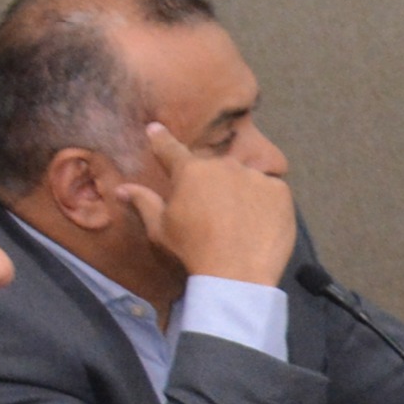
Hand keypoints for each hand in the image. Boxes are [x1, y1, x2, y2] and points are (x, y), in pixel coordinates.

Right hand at [113, 122, 295, 286]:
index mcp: (190, 171)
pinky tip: (258, 223)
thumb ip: (144, 202)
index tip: (155, 129)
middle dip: (210, 183)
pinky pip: (270, 191)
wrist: (237, 274)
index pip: (170, 149)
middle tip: (211, 211)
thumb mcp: (160, 229)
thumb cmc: (192, 251)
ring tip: (238, 221)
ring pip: (244, 179)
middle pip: (213, 169)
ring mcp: (255, 176)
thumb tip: (122, 189)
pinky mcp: (281, 191)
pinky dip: (264, 203)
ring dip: (239, 192)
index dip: (161, 139)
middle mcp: (224, 166)